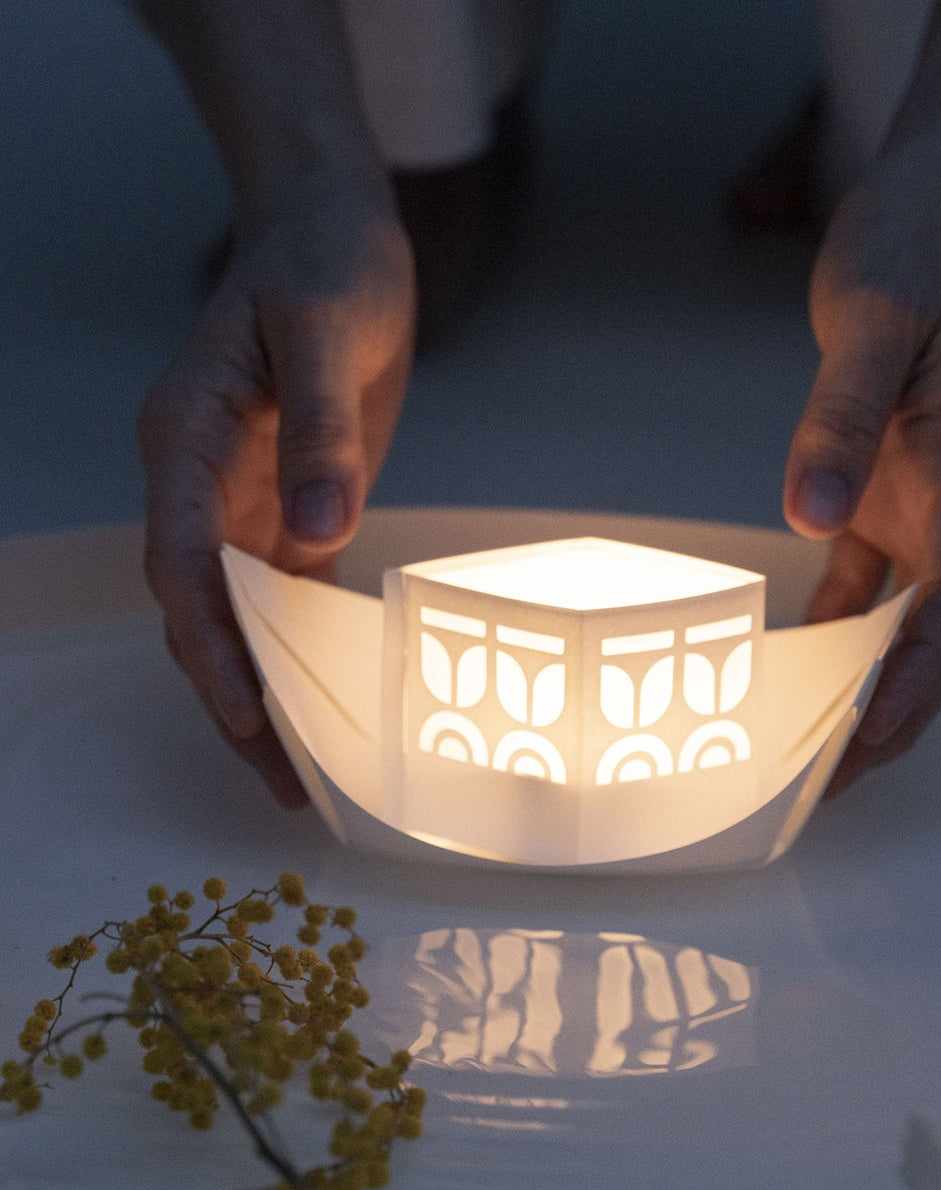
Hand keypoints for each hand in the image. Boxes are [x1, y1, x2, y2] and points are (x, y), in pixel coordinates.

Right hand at [140, 188, 414, 805]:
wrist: (333, 231)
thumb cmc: (322, 262)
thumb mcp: (325, 329)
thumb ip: (322, 430)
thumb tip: (320, 530)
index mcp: (188, 439)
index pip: (182, 560)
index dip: (209, 643)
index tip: (245, 711)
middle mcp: (200, 483)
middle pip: (200, 612)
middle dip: (234, 697)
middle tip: (282, 782)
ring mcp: (239, 502)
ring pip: (236, 618)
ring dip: (264, 693)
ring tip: (302, 776)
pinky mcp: (286, 510)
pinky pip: (282, 598)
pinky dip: (298, 656)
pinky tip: (326, 709)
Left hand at [784, 149, 940, 794]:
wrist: (928, 207)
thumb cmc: (918, 246)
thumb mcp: (872, 319)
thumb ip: (842, 419)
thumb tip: (813, 516)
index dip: (922, 672)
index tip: (876, 727)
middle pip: (934, 637)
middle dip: (891, 715)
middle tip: (829, 783)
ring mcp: (919, 505)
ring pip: (897, 624)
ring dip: (859, 692)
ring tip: (808, 758)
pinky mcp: (881, 494)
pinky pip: (858, 585)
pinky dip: (827, 635)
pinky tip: (787, 674)